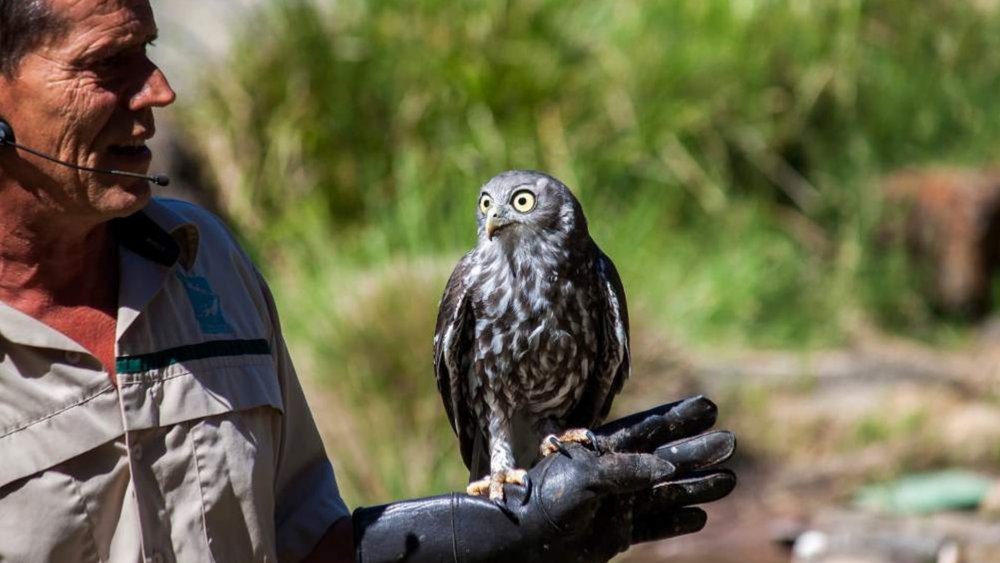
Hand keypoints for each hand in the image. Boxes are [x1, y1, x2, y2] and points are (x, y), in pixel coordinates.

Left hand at [493, 396, 735, 561]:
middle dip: (696, 450)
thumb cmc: (546, 501)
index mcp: (603, 451)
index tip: (707, 407)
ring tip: (729, 479)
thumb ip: (622, 470)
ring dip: (696, 486)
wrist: (521, 543)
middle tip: (730, 441)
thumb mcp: (583, 479)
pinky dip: (676, 521)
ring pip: (665, 492)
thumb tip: (664, 466)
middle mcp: (614, 474)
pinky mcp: (616, 532)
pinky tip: (700, 515)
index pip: (648, 429)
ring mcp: (617, 503)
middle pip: (665, 458)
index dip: (678, 418)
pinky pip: (654, 525)